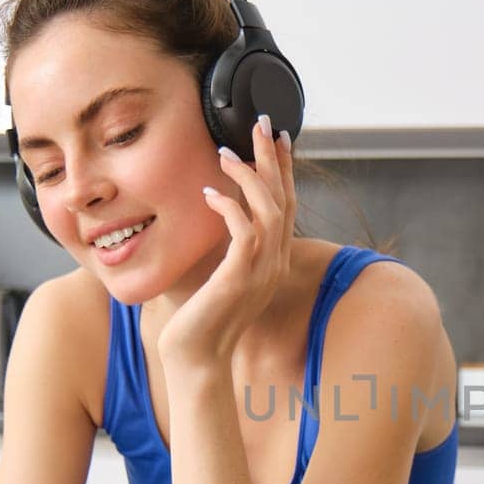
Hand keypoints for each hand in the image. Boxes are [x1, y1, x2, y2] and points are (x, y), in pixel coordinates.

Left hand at [157, 114, 296, 374]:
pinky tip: (208, 193)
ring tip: (226, 152)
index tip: (277, 139)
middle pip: (284, 199)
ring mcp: (261, 272)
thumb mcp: (213, 274)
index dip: (283, 170)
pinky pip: (245, 231)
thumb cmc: (198, 320)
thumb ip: (219, 246)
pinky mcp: (240, 278)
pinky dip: (228, 207)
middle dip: (273, 159)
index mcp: (272, 262)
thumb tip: (203, 211)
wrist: (197, 360)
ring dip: (249, 177)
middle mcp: (274, 264)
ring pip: (269, 210)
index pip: (286, 205)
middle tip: (262, 123)